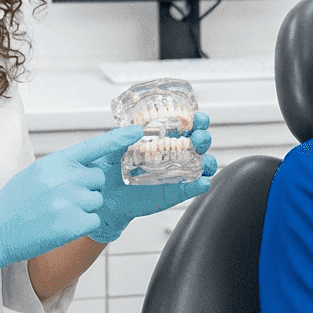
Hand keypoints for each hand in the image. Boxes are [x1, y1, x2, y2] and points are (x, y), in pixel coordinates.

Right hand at [0, 127, 143, 293]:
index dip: (118, 139)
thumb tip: (86, 167)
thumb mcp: (35, 174)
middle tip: (63, 198)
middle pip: (98, 178)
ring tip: (57, 213)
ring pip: (97, 200)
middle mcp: (64, 178)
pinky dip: (81, 225)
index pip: (93, 146)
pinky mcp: (72, 224)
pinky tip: (61, 226)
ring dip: (84, 208)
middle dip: (88, 188)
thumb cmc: (13, 203)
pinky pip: (93, 220)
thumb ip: (62, 168)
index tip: (137, 133)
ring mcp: (69, 201)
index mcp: (55, 162)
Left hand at [87, 111, 217, 242]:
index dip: (195, 120)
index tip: (197, 117)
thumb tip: (136, 129)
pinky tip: (201, 181)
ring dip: (208, 161)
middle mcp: (172, 153)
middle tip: (198, 137)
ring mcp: (175, 173)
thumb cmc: (109, 167)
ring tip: (204, 160)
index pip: (184, 125)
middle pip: (198, 143)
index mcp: (161, 137)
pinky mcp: (174, 192)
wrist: (104, 194)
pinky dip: (200, 185)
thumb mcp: (111, 147)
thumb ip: (120, 136)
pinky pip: (192, 188)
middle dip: (203, 137)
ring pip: (202, 165)